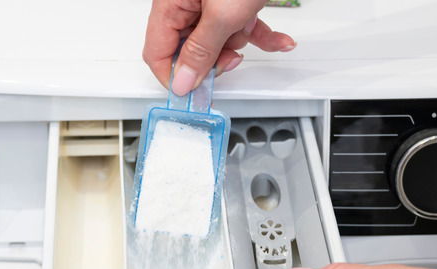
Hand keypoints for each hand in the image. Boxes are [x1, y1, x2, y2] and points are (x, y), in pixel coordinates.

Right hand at [143, 0, 295, 95]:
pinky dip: (261, 36)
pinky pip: (240, 25)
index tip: (192, 92)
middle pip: (188, 48)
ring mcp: (210, 1)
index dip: (173, 76)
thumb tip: (182, 81)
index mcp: (171, 3)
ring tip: (251, 40)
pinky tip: (279, 40)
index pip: (156, 52)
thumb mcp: (224, 14)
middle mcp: (187, 2)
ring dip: (239, 47)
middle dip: (212, 60)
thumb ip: (201, 52)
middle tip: (229, 63)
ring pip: (217, 39)